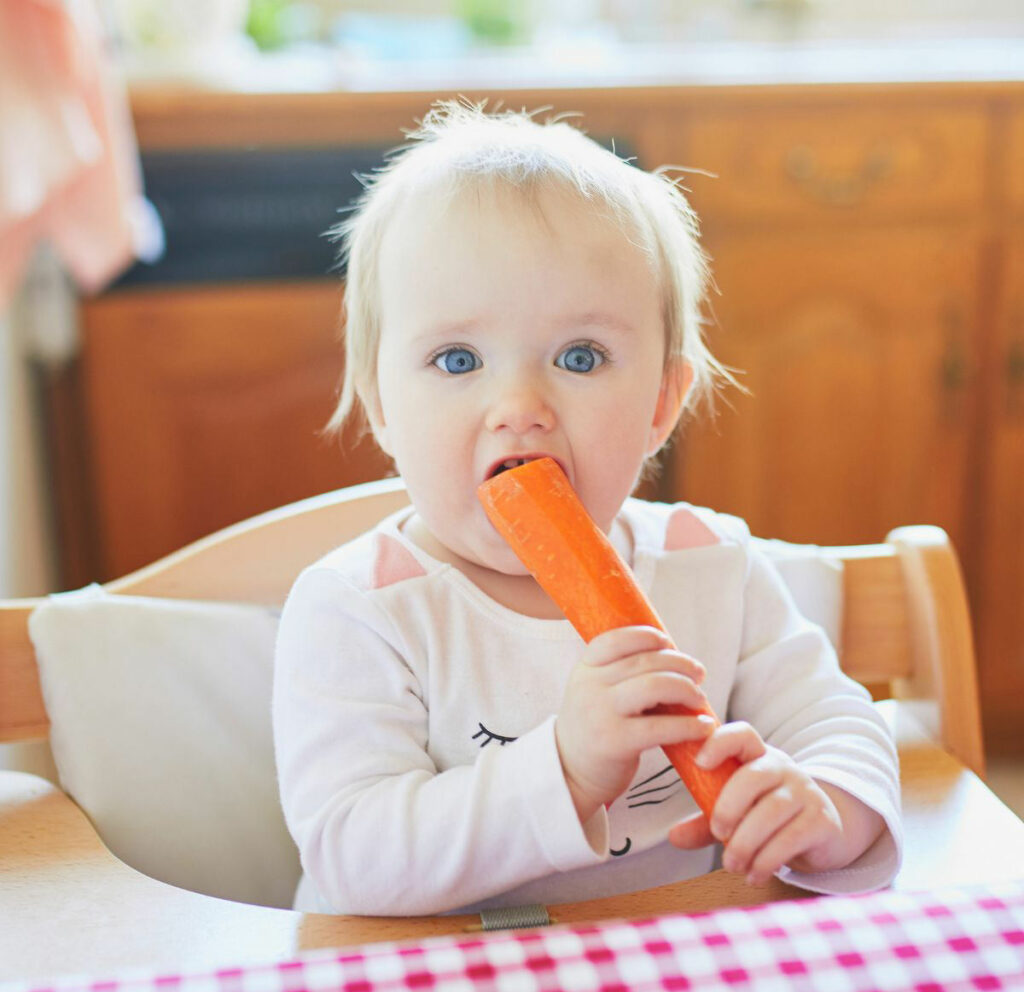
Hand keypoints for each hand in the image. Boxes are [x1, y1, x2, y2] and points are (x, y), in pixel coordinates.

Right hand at [555, 626, 713, 822]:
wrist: (571, 773)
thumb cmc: (595, 729)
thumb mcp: (595, 693)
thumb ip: (621, 674)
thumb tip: (673, 659)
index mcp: (585, 669)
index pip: (616, 640)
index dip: (645, 636)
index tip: (667, 642)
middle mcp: (590, 686)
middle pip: (644, 661)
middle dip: (679, 663)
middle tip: (699, 674)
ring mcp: (601, 713)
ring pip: (655, 686)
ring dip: (686, 689)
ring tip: (699, 699)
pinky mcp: (616, 742)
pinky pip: (661, 727)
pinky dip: (690, 725)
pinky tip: (703, 727)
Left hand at [668, 722, 882, 883]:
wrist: (824, 833)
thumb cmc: (769, 815)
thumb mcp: (737, 813)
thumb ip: (705, 822)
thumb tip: (673, 837)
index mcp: (758, 756)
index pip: (742, 735)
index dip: (719, 743)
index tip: (699, 763)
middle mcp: (783, 768)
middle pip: (752, 777)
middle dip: (728, 807)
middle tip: (718, 833)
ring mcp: (805, 792)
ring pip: (771, 811)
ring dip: (745, 843)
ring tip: (732, 865)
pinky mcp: (822, 821)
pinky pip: (790, 838)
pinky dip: (766, 860)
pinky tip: (754, 875)